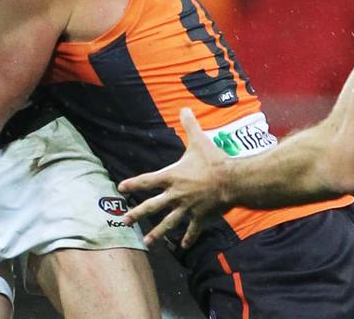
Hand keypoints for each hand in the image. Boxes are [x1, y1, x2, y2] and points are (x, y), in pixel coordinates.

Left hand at [118, 108, 230, 248]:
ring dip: (157, 232)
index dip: (133, 184)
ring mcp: (187, 208)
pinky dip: (187, 238)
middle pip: (152, 206)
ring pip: (168, 222)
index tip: (121, 187)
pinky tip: (182, 246)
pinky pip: (192, 230)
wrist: (232, 180)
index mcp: (171, 177)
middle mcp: (176, 194)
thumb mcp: (199, 141)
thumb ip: (190, 125)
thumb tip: (184, 107)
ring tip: (146, 241)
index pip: (147, 181)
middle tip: (124, 220)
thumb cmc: (213, 160)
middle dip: (137, 213)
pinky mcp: (200, 217)